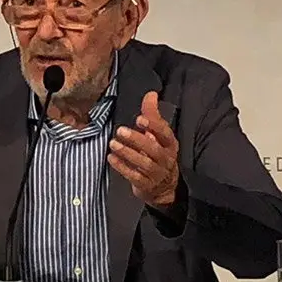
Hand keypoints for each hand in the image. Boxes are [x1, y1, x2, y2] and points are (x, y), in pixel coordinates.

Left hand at [108, 91, 179, 208]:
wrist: (164, 187)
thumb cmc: (158, 155)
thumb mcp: (158, 135)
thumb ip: (152, 115)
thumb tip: (151, 94)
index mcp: (169, 144)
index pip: (165, 134)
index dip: (153, 126)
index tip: (140, 119)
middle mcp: (165, 158)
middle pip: (153, 149)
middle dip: (137, 140)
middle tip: (120, 131)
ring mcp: (156, 173)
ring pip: (144, 163)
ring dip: (127, 153)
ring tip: (113, 143)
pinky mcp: (146, 184)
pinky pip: (134, 176)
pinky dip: (122, 167)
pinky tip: (111, 158)